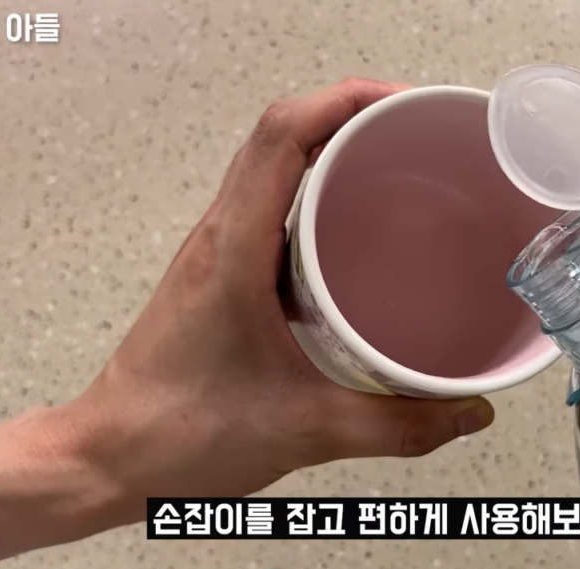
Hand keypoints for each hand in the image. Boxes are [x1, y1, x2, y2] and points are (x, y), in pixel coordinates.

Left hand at [64, 78, 494, 510]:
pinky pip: (267, 208)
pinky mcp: (221, 274)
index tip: (402, 104)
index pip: (283, 135)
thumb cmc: (180, 433)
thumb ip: (397, 426)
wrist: (111, 457)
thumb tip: (467, 412)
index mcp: (235, 250)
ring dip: (327, 151)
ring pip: (270, 168)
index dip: (344, 100)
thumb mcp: (306, 430)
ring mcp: (217, 252)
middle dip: (348, 116)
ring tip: (391, 167)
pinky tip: (351, 235)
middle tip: (412, 133)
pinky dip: (311, 196)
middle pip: (280, 135)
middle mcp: (221, 236)